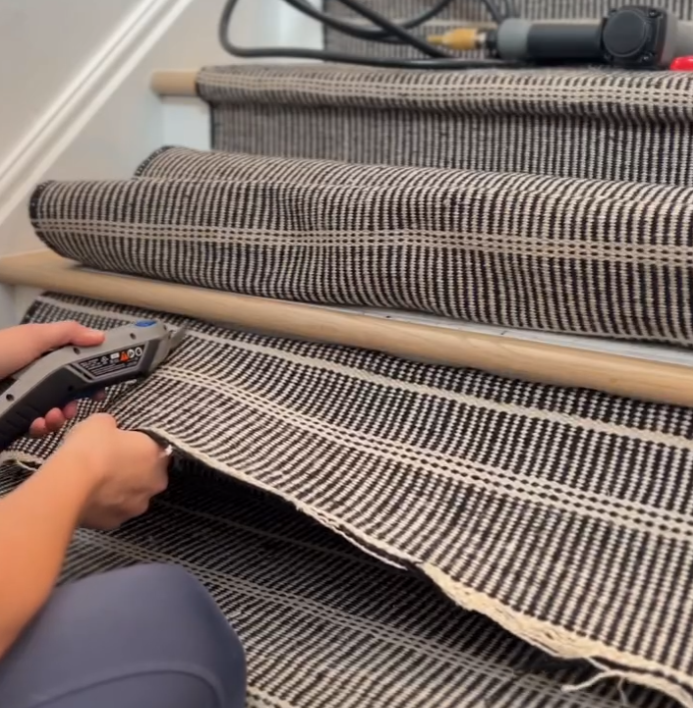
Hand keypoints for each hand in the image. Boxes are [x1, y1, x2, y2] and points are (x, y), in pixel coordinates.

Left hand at [0, 321, 104, 436]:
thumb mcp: (33, 337)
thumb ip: (68, 334)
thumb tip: (100, 336)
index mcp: (38, 359)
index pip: (70, 369)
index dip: (87, 378)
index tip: (100, 390)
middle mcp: (31, 380)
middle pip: (65, 395)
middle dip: (73, 403)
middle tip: (72, 407)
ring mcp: (21, 402)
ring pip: (52, 414)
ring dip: (58, 417)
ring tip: (50, 417)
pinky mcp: (11, 420)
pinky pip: (35, 428)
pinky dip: (40, 427)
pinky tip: (35, 424)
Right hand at [44, 413, 169, 529]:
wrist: (69, 484)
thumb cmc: (91, 448)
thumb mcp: (101, 422)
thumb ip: (112, 426)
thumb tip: (110, 429)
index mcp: (158, 455)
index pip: (156, 449)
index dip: (139, 446)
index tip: (122, 445)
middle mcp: (155, 483)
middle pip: (148, 475)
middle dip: (133, 470)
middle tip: (109, 464)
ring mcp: (137, 506)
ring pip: (132, 495)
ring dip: (120, 490)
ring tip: (96, 482)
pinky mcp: (116, 523)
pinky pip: (113, 511)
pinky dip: (105, 506)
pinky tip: (89, 498)